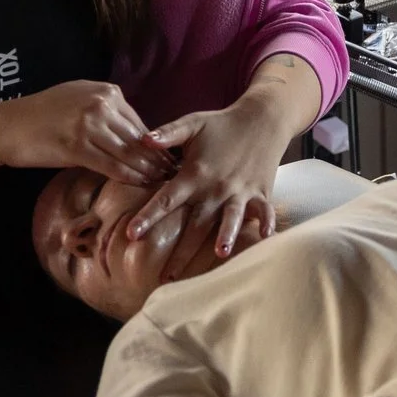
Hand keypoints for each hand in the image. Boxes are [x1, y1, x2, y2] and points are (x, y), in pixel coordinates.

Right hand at [0, 80, 170, 186]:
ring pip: (127, 152)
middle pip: (137, 136)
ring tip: (160, 182)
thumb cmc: (42, 115)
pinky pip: (110, 164)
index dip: (155, 142)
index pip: (138, 121)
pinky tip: (138, 184)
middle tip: (172, 173)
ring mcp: (89, 124)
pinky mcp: (77, 146)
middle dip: (156, 157)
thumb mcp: (78, 99)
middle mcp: (101, 104)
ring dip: (146, 169)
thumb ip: (106, 110)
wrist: (7, 126)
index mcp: (105, 92)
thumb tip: (132, 131)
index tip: (168, 156)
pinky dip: (127, 176)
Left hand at [125, 101, 288, 263]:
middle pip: (195, 223)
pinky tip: (264, 237)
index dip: (148, 216)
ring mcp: (240, 191)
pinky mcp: (260, 192)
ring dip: (225, 235)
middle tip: (166, 277)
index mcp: (195, 174)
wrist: (262, 118)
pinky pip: (263, 210)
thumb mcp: (192, 124)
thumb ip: (168, 134)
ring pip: (230, 218)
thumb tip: (142, 140)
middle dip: (180, 251)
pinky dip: (265, 223)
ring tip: (220, 254)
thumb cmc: (222, 124)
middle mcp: (216, 187)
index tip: (131, 234)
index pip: (166, 199)